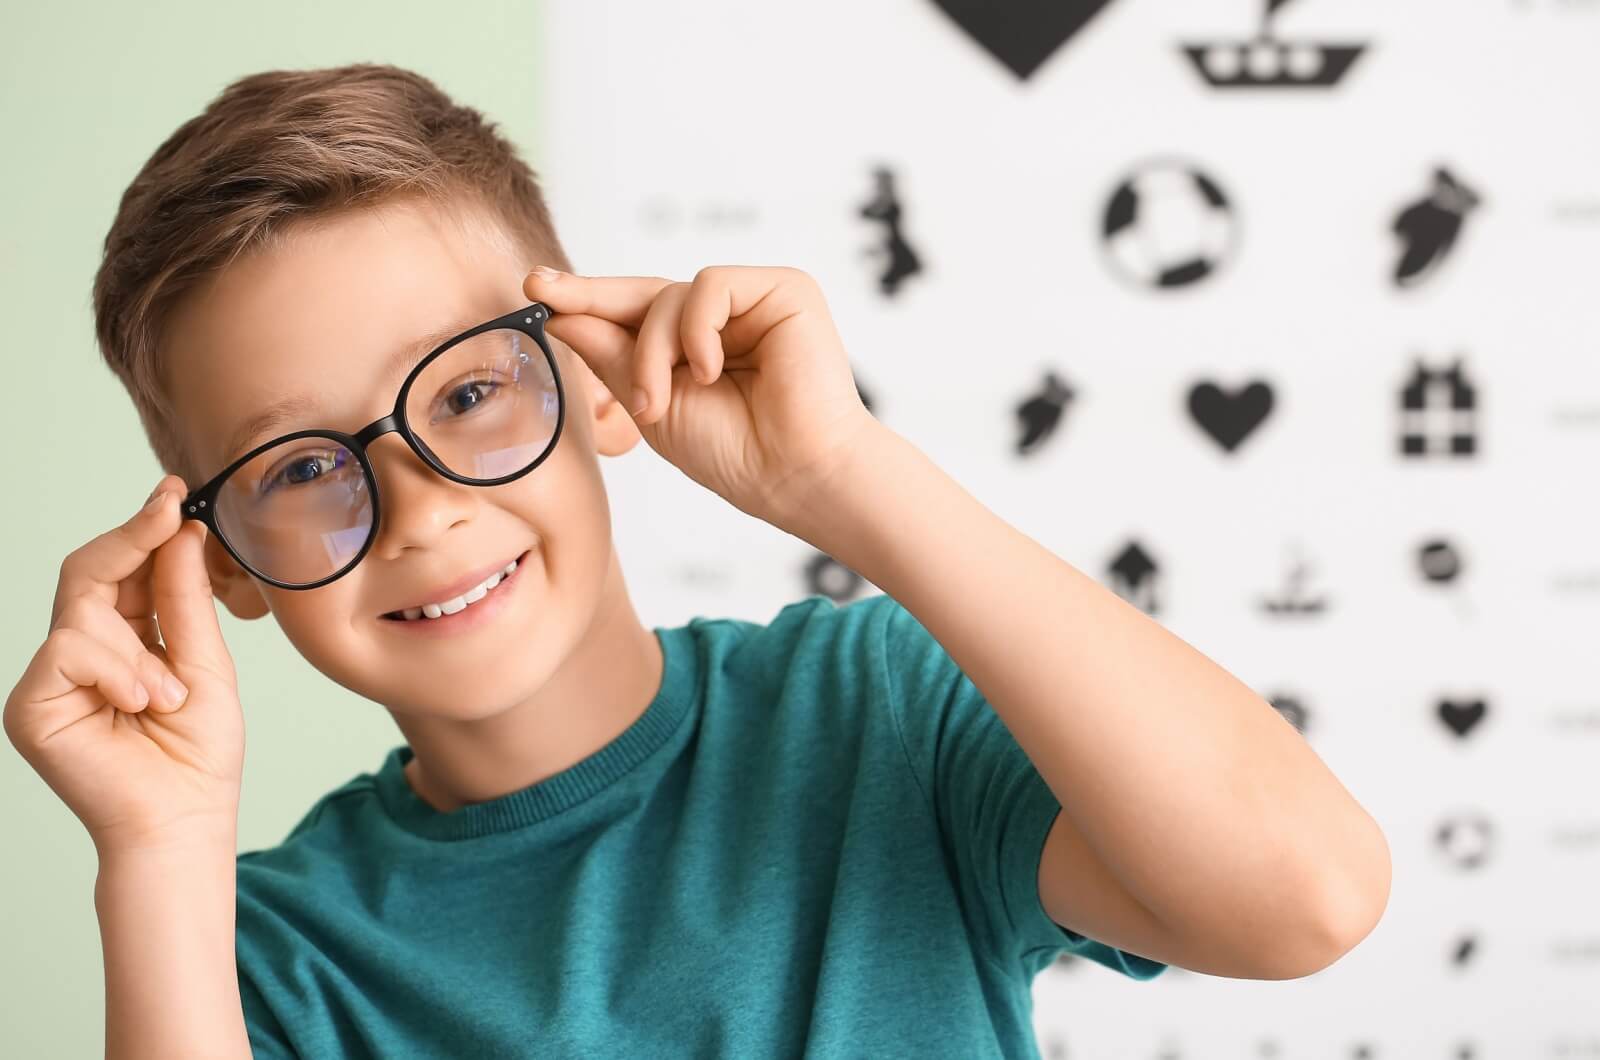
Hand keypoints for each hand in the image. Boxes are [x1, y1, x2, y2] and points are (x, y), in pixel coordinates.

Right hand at [4, 474, 243, 856]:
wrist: (183, 819)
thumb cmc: (197, 754)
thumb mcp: (206, 663)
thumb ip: (185, 600)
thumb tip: (181, 531)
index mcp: (122, 641)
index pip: (122, 571)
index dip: (144, 528)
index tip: (174, 492)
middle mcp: (79, 655)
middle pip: (90, 572)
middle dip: (133, 538)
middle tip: (170, 508)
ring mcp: (50, 680)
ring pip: (84, 610)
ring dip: (142, 649)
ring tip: (169, 696)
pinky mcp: (30, 707)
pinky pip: (69, 650)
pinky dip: (118, 670)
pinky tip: (142, 704)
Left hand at [523, 264, 881, 525]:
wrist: (792, 475)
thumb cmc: (735, 453)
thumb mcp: (652, 404)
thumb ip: (613, 356)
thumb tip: (562, 314)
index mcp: (697, 347)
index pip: (636, 314)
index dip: (588, 302)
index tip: (537, 290)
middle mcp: (727, 319)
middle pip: (646, 292)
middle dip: (595, 299)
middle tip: (546, 293)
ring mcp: (755, 302)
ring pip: (671, 293)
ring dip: (651, 350)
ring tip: (658, 402)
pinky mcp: (784, 289)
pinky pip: (712, 285)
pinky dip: (697, 330)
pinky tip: (710, 370)